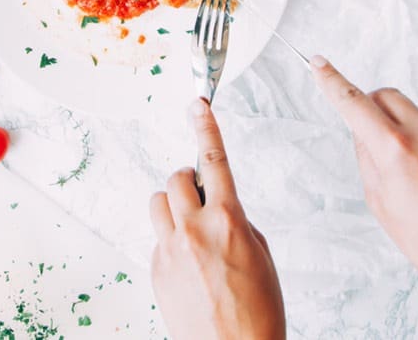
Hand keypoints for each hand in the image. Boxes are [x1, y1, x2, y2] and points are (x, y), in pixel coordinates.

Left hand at [150, 98, 285, 339]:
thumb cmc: (258, 313)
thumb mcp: (261, 256)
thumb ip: (237, 221)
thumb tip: (218, 209)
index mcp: (228, 221)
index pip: (214, 160)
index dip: (206, 127)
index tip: (197, 104)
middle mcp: (194, 229)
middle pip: (176, 178)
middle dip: (187, 182)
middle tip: (200, 198)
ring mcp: (170, 250)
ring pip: (158, 203)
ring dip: (173, 208)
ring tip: (190, 231)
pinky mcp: (155, 269)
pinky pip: (157, 239)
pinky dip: (171, 243)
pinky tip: (189, 269)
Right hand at [311, 55, 417, 277]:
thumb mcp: (379, 200)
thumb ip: (366, 157)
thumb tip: (361, 132)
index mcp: (394, 150)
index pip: (353, 102)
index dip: (331, 81)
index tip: (319, 64)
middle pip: (384, 95)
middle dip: (370, 107)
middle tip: (370, 138)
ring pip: (407, 110)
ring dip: (397, 127)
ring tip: (407, 168)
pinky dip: (416, 140)